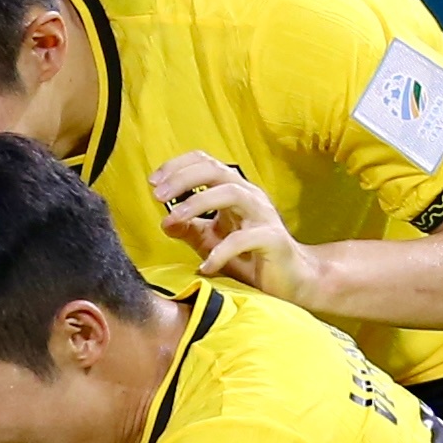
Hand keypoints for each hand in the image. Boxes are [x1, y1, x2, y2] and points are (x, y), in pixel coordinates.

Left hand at [151, 152, 312, 304]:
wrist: (290, 280)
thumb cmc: (249, 256)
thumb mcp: (211, 241)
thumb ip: (188, 229)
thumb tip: (164, 221)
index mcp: (234, 190)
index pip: (206, 162)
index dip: (178, 166)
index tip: (153, 182)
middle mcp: (249, 196)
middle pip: (216, 170)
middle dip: (183, 178)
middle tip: (158, 195)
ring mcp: (263, 216)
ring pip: (231, 193)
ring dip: (198, 203)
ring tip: (174, 218)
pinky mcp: (272, 239)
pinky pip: (244, 238)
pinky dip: (220, 251)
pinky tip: (205, 265)